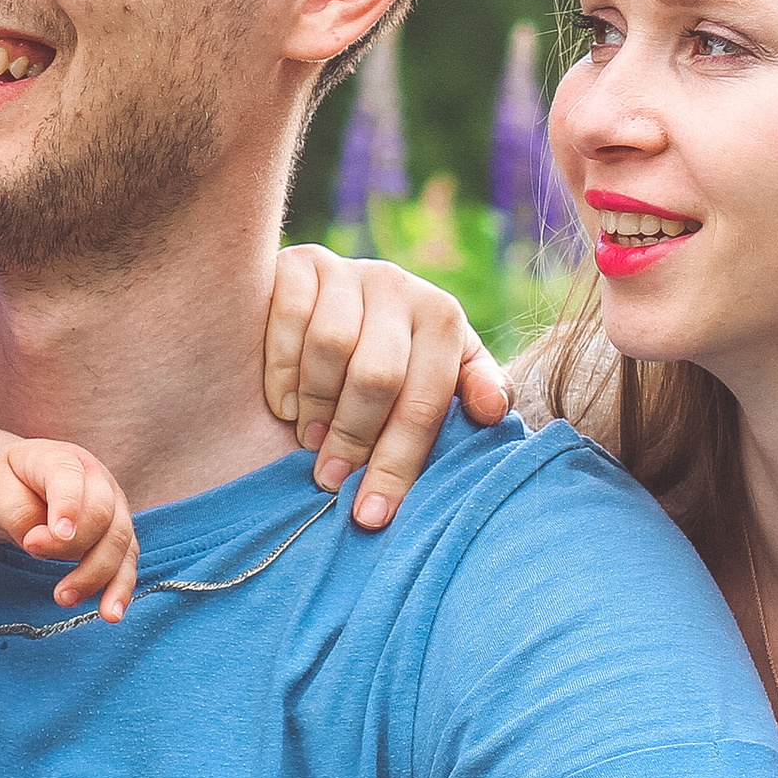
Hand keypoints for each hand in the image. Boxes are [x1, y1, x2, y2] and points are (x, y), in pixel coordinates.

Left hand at [0, 438, 140, 619]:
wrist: (18, 488)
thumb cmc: (6, 487)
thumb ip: (17, 512)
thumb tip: (41, 543)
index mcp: (61, 458)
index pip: (69, 479)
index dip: (64, 508)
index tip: (41, 542)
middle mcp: (97, 478)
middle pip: (102, 515)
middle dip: (74, 549)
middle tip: (36, 561)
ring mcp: (114, 506)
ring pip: (120, 542)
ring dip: (97, 575)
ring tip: (64, 599)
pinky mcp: (119, 535)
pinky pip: (127, 562)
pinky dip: (120, 588)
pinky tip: (110, 612)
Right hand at [264, 246, 509, 527]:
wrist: (340, 295)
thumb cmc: (400, 353)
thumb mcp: (443, 370)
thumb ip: (474, 391)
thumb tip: (494, 412)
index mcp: (443, 318)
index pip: (423, 402)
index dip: (397, 464)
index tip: (371, 514)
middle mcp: (399, 286)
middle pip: (375, 377)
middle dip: (352, 439)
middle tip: (331, 480)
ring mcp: (347, 270)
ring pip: (328, 348)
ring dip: (314, 407)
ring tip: (309, 439)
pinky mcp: (299, 263)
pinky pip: (287, 320)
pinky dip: (282, 372)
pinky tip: (285, 403)